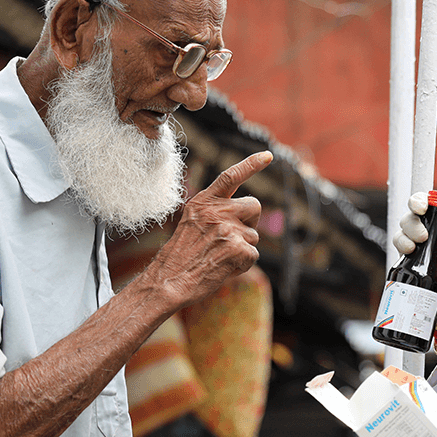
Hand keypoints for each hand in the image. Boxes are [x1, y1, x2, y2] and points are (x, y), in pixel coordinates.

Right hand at [153, 151, 272, 308]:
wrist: (168, 280)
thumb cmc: (180, 257)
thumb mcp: (192, 223)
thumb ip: (215, 213)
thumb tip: (244, 217)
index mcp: (203, 202)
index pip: (230, 176)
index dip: (251, 164)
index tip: (268, 156)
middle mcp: (217, 211)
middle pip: (254, 206)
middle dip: (250, 222)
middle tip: (233, 239)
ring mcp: (228, 228)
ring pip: (254, 235)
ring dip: (243, 249)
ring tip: (218, 257)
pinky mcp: (237, 248)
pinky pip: (253, 255)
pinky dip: (242, 265)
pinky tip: (223, 268)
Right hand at [392, 139, 436, 330]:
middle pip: (422, 201)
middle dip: (417, 202)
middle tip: (421, 211)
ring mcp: (423, 239)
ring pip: (407, 219)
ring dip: (410, 226)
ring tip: (419, 242)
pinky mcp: (411, 254)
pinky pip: (398, 238)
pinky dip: (401, 241)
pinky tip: (410, 250)